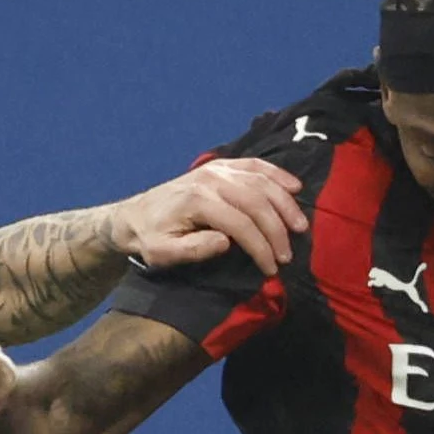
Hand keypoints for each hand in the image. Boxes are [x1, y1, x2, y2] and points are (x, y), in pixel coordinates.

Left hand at [107, 157, 306, 276]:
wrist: (133, 215)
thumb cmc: (149, 239)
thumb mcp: (162, 253)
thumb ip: (193, 250)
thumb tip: (227, 243)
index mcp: (198, 201)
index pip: (241, 224)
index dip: (261, 247)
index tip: (272, 268)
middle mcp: (211, 180)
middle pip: (257, 202)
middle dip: (278, 230)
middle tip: (288, 255)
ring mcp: (217, 169)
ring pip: (262, 182)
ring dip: (285, 204)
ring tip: (300, 226)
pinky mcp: (221, 166)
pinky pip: (255, 165)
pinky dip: (278, 175)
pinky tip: (295, 188)